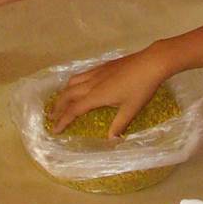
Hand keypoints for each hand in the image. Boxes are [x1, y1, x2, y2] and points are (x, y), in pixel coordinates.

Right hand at [47, 47, 168, 138]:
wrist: (151, 63)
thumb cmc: (141, 88)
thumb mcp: (131, 109)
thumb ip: (119, 125)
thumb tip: (110, 141)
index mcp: (97, 95)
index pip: (74, 109)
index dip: (63, 120)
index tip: (54, 130)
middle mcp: (92, 83)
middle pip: (68, 94)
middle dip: (58, 106)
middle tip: (51, 116)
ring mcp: (97, 72)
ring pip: (73, 81)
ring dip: (64, 92)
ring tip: (61, 100)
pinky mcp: (103, 65)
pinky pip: (82, 74)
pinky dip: (74, 82)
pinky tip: (79, 85)